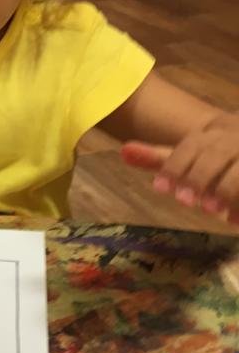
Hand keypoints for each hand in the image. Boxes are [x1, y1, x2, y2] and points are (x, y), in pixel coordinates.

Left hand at [122, 112, 238, 222]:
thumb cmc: (222, 161)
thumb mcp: (193, 158)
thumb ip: (162, 158)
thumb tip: (124, 151)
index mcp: (216, 131)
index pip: (192, 144)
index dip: (174, 165)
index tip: (160, 189)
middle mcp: (236, 135)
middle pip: (217, 152)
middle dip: (199, 176)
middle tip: (184, 202)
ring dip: (227, 188)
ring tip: (211, 211)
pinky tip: (235, 221)